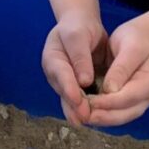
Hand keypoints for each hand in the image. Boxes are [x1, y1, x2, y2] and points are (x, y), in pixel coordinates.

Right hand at [42, 8, 108, 125]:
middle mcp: (56, 74)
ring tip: (88, 122)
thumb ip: (80, 56)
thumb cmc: (78, 27)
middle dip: (74, 105)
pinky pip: (81, 99)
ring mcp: (65, 82)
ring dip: (79, 111)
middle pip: (64, 91)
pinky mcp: (76, 86)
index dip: (69, 88)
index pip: (61, 75)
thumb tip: (84, 81)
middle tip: (85, 117)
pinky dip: (87, 107)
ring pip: (71, 99)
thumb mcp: (78, 35)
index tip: (77, 100)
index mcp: (52, 59)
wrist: (81, 25)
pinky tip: (96, 117)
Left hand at [86, 18, 148, 126]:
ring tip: (82, 118)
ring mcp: (140, 102)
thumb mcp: (130, 48)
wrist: (143, 38)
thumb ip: (121, 68)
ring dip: (102, 119)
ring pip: (121, 117)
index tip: (89, 103)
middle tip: (82, 116)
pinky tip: (88, 113)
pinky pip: (117, 114)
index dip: (108, 102)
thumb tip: (109, 90)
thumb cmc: (136, 39)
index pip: (128, 98)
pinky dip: (103, 115)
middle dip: (104, 116)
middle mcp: (147, 97)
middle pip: (125, 113)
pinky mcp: (130, 103)